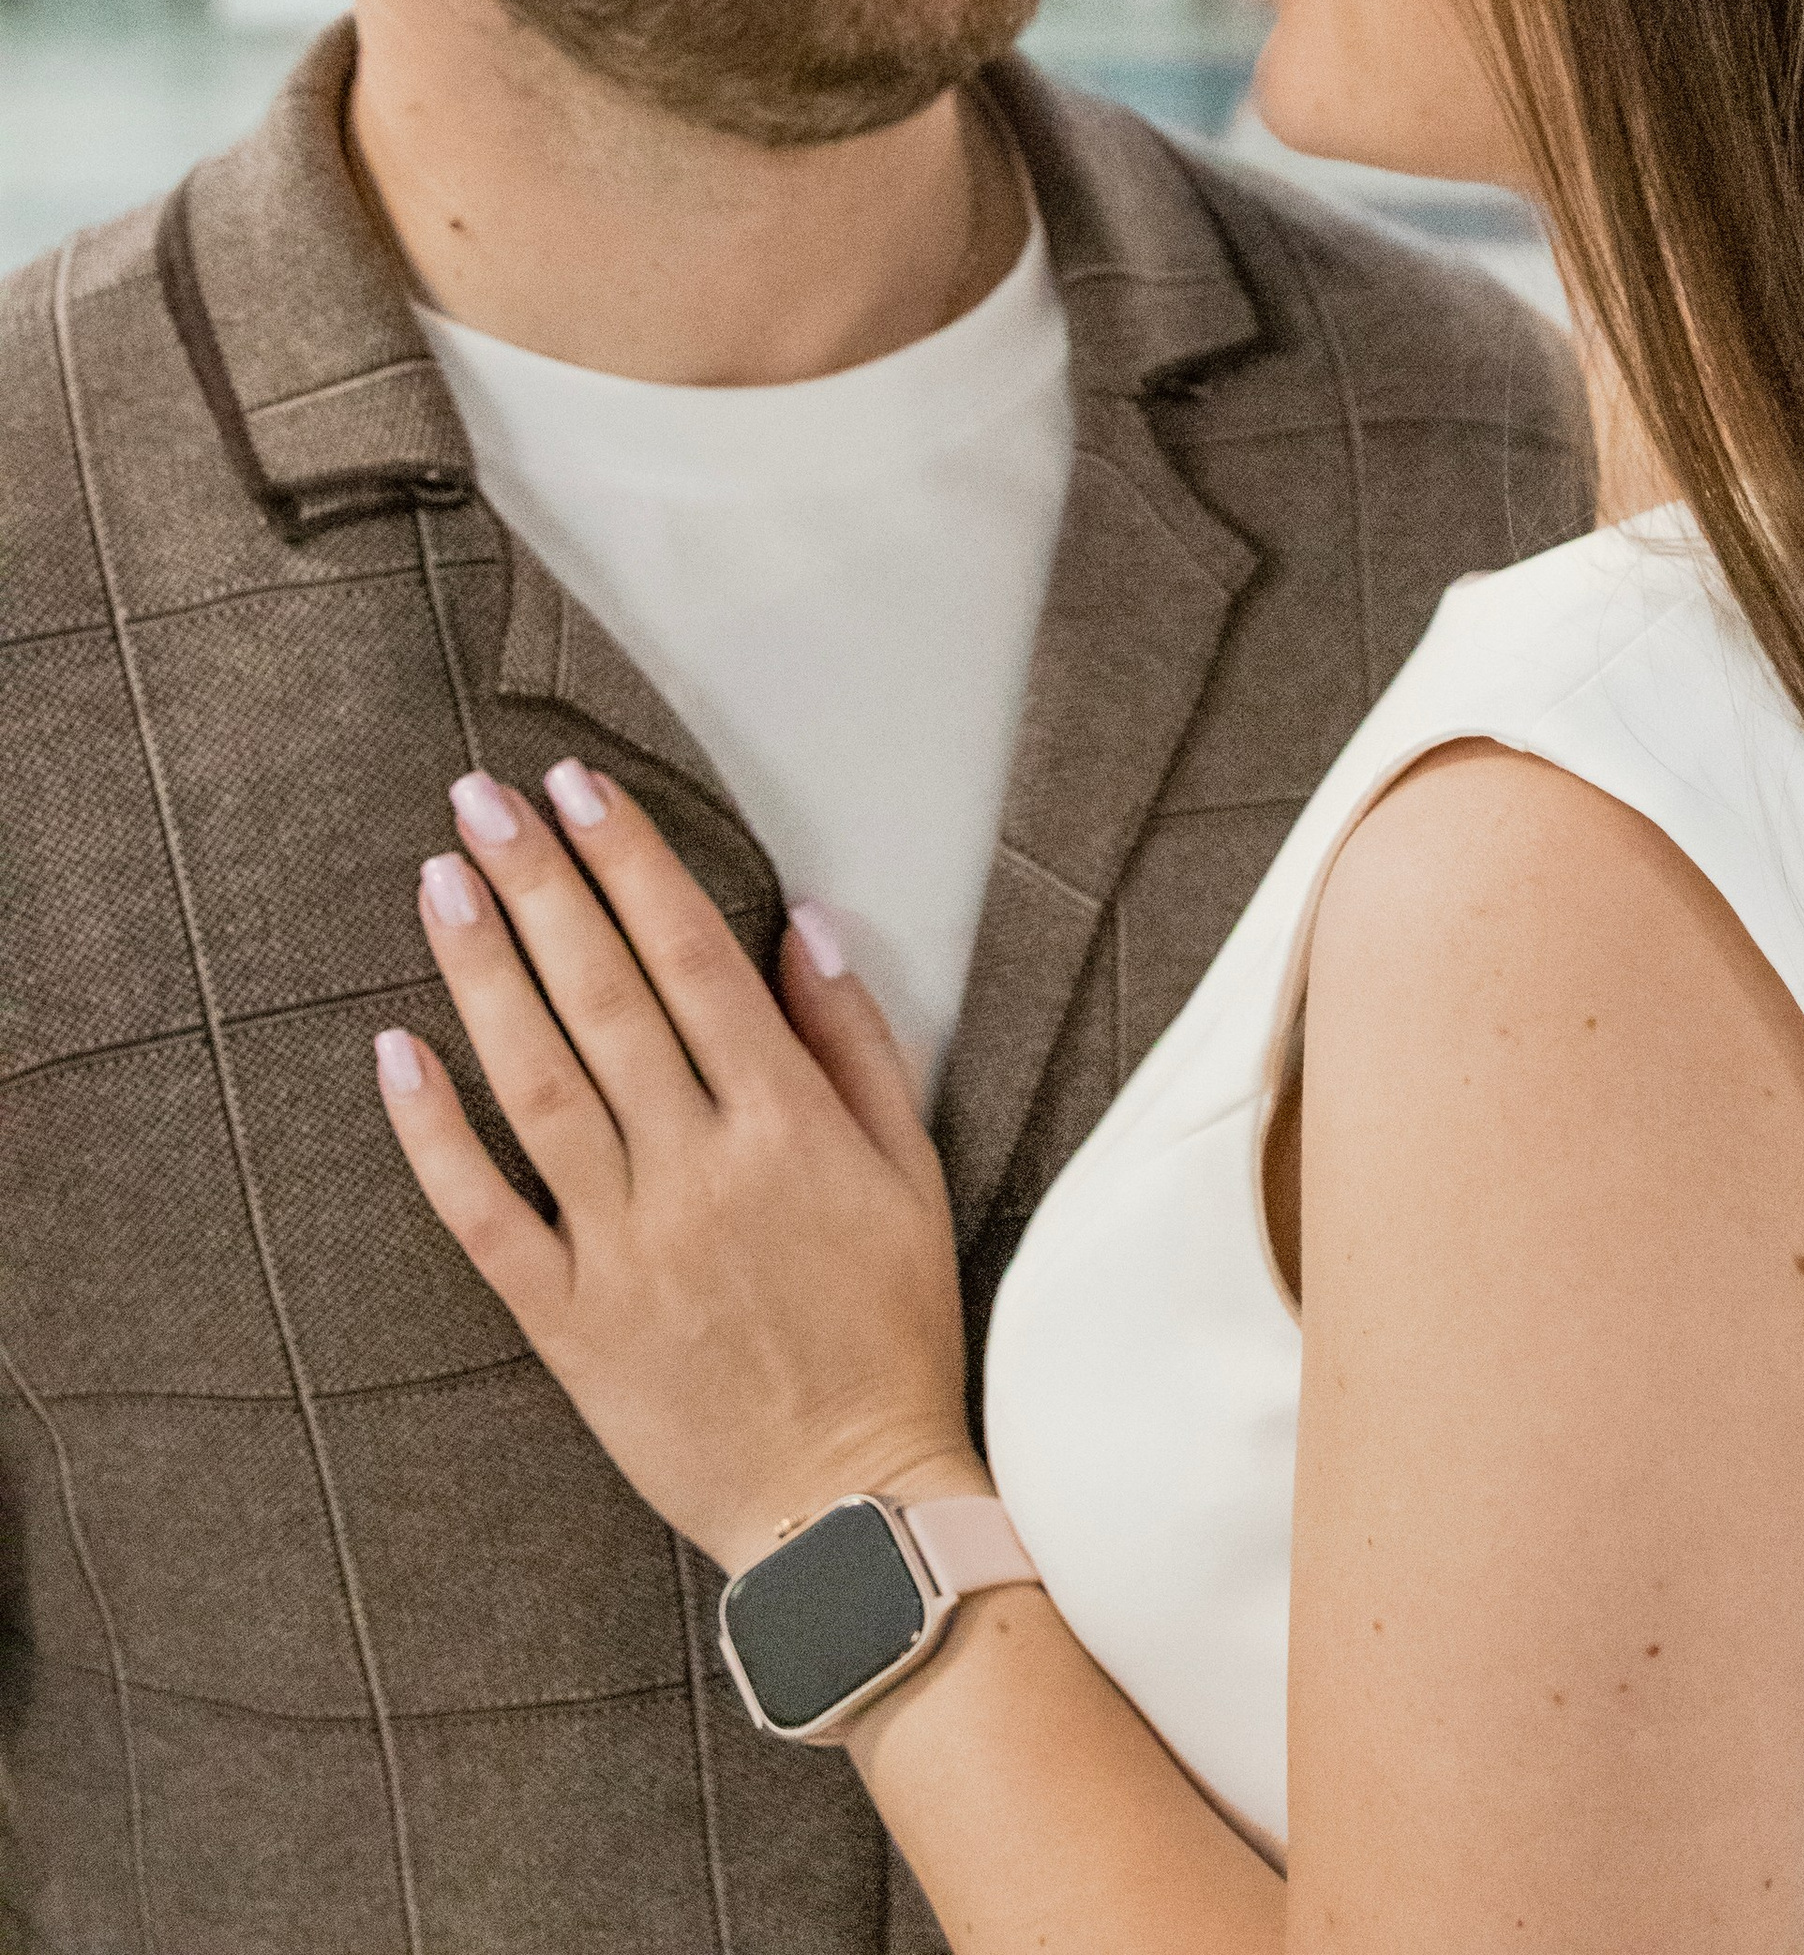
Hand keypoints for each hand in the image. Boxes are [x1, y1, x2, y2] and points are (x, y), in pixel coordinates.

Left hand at [374, 760, 975, 1576]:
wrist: (849, 1509)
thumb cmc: (892, 1330)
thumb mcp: (914, 1174)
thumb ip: (858, 1044)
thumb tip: (805, 925)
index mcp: (787, 1124)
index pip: (692, 957)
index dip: (628, 863)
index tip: (578, 787)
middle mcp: (699, 1169)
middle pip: (602, 996)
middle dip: (538, 883)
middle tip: (478, 798)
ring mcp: (625, 1246)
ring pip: (536, 1083)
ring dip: (482, 973)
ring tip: (440, 882)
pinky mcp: (568, 1322)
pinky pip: (485, 1214)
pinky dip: (435, 1133)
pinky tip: (395, 1051)